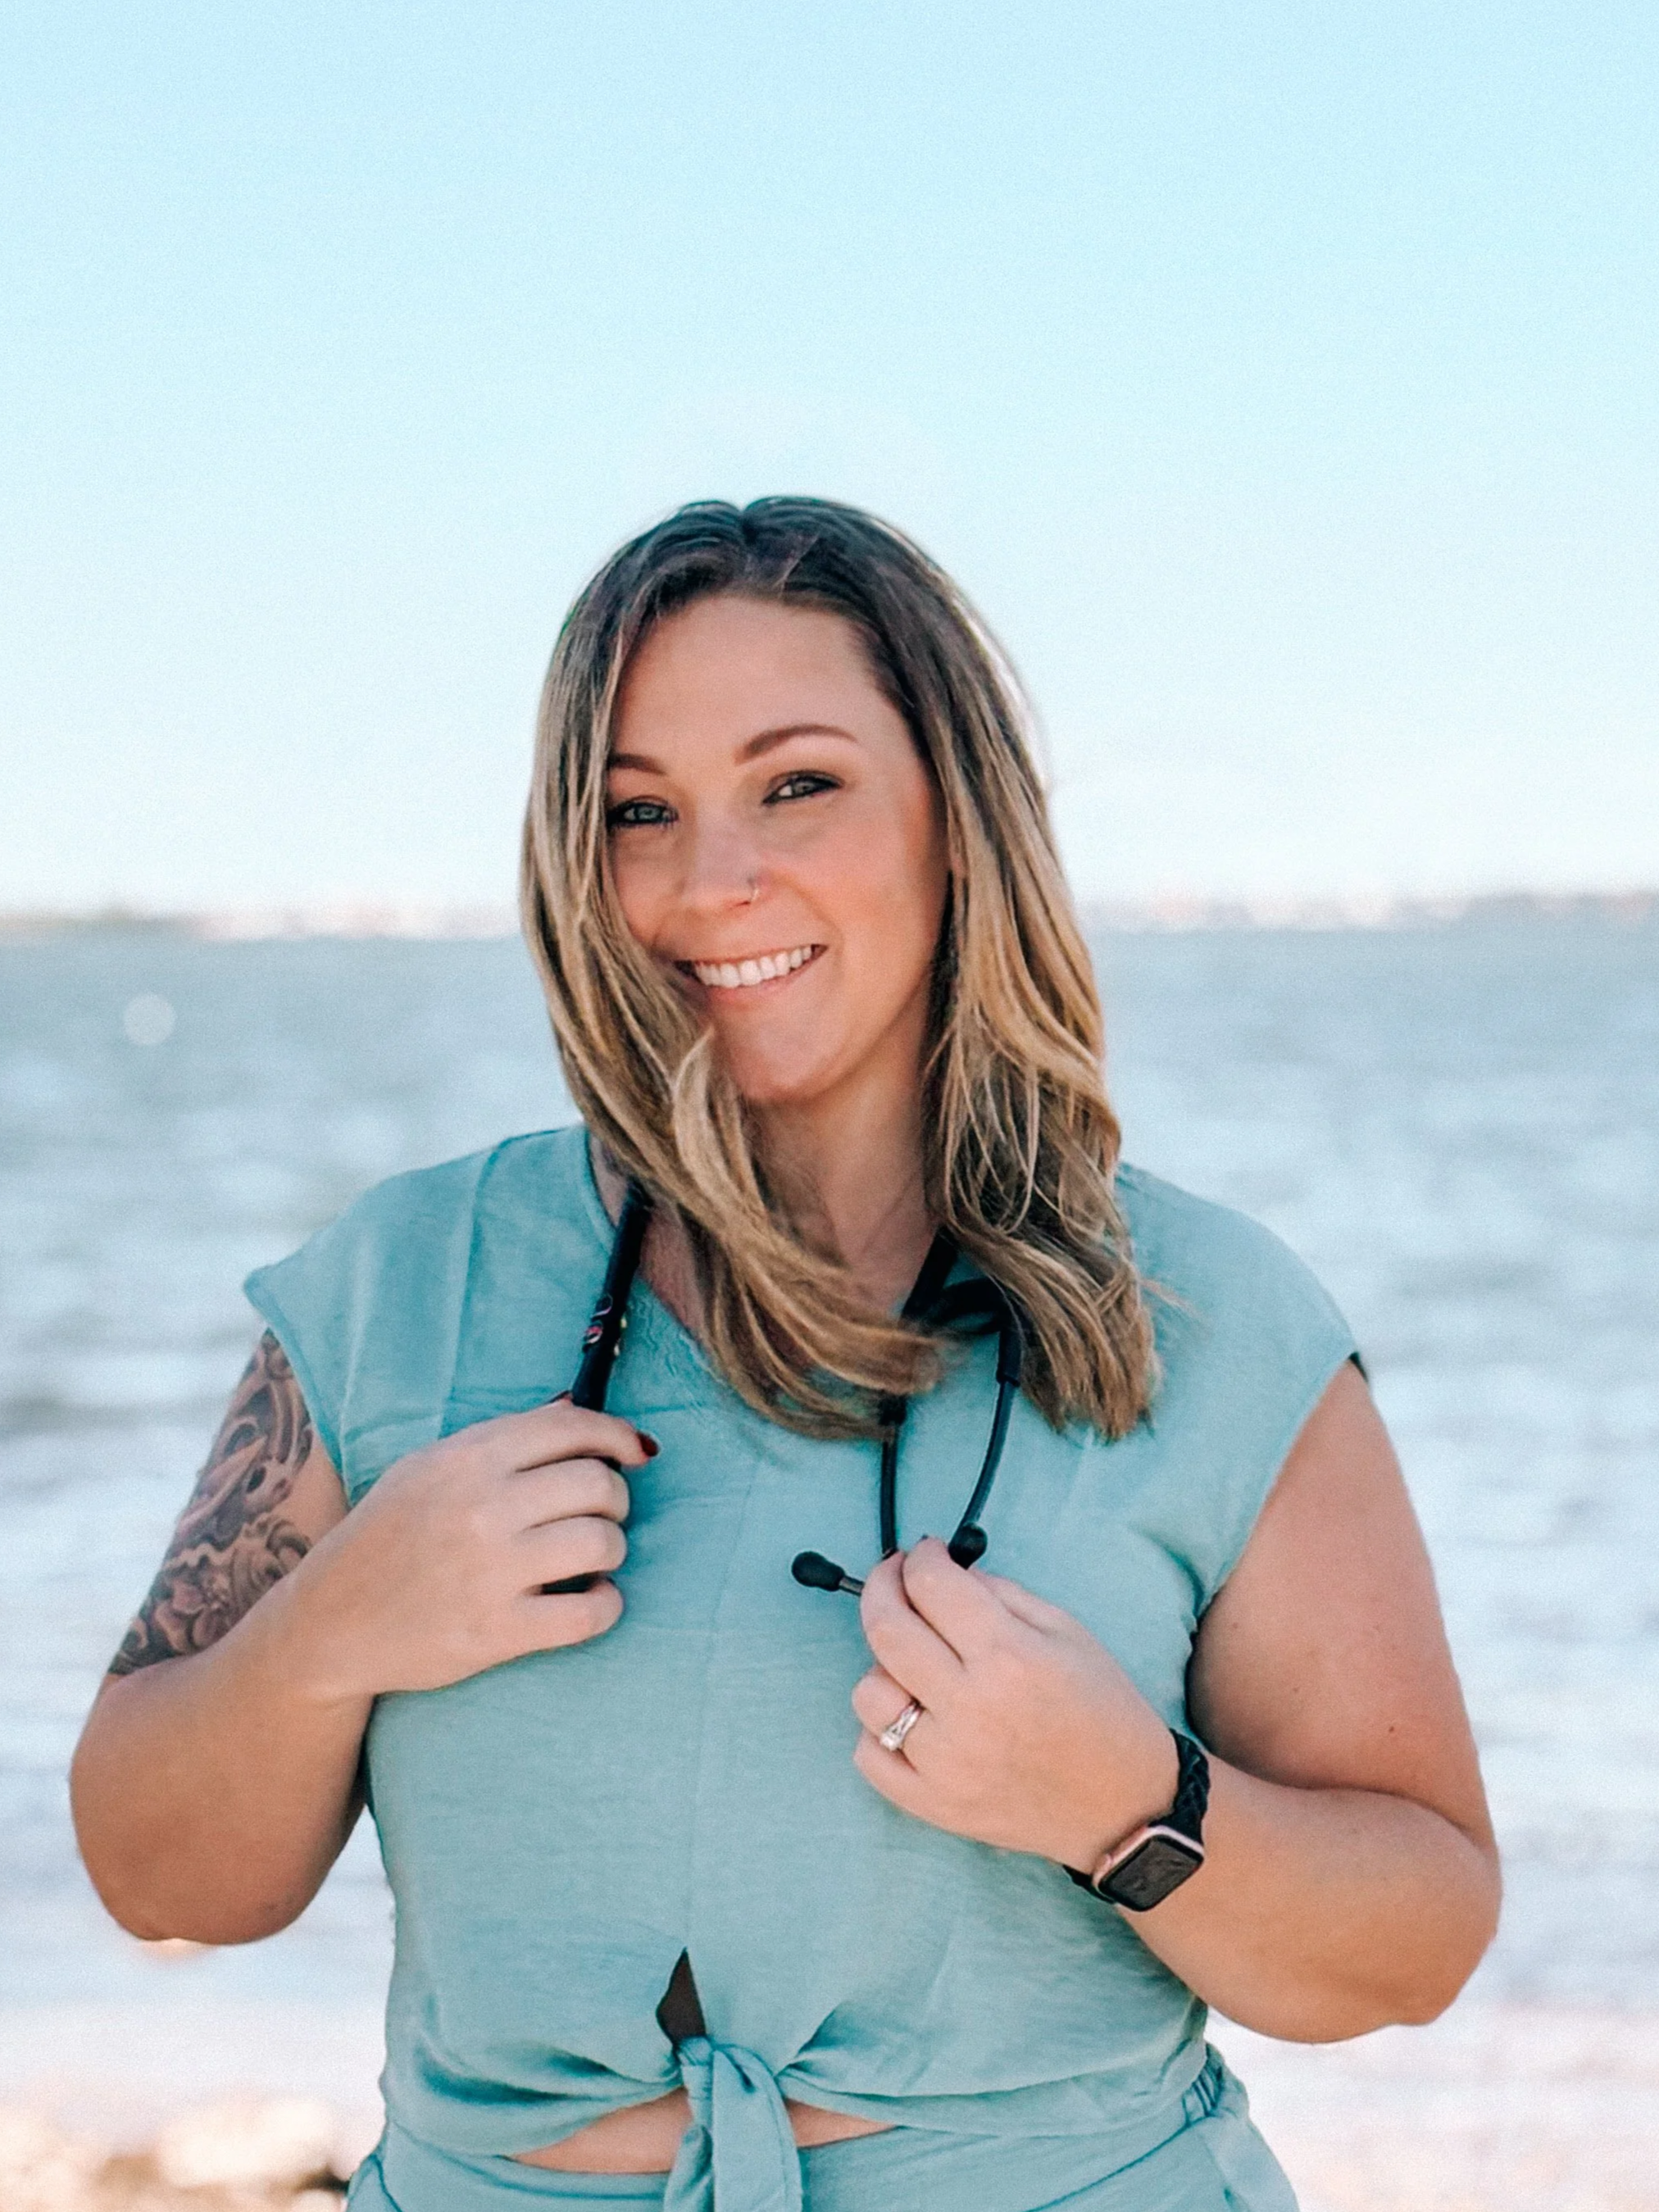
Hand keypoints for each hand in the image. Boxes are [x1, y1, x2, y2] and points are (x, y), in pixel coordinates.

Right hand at [277, 1400, 652, 1702]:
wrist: (329, 1621)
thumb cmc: (387, 1536)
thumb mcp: (428, 1467)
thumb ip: (499, 1441)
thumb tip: (577, 1412)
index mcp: (467, 1457)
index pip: (571, 1426)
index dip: (617, 1436)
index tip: (634, 1454)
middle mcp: (482, 1506)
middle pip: (597, 1483)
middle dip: (616, 1499)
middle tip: (602, 1516)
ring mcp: (490, 1570)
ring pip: (602, 1542)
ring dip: (613, 1550)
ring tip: (593, 1560)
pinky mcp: (496, 1631)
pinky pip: (591, 1612)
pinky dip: (608, 1604)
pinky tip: (593, 1599)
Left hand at [851, 1537, 1178, 1870]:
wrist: (1125, 1807)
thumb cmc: (1104, 1712)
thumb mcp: (1068, 1633)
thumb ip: (1002, 1594)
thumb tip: (946, 1572)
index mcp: (1010, 1657)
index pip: (931, 1585)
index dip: (919, 1557)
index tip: (923, 1554)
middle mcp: (971, 1708)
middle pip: (885, 1629)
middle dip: (881, 1586)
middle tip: (894, 1579)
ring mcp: (947, 1763)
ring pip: (868, 1693)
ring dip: (882, 1664)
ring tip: (914, 1663)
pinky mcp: (935, 1805)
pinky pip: (869, 1757)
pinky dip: (878, 1730)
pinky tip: (911, 1716)